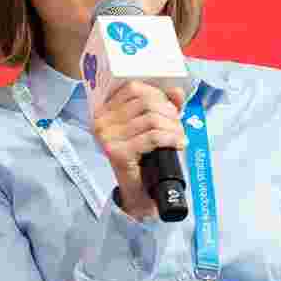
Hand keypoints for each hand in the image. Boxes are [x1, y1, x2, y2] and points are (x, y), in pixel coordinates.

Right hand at [93, 81, 186, 219]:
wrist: (138, 192)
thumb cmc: (143, 157)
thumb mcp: (152, 127)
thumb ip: (164, 106)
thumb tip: (176, 91)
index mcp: (105, 111)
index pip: (133, 88)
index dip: (157, 94)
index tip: (171, 108)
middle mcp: (101, 122)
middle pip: (145, 102)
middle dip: (169, 112)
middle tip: (178, 125)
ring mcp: (107, 137)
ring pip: (151, 119)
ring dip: (173, 127)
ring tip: (179, 136)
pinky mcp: (117, 152)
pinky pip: (153, 137)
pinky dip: (171, 138)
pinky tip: (178, 144)